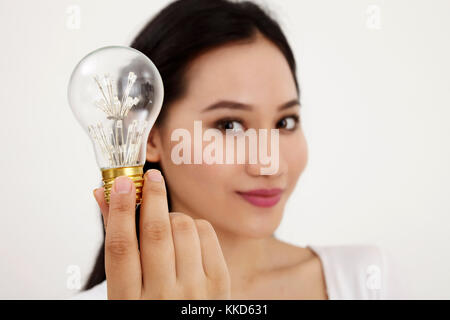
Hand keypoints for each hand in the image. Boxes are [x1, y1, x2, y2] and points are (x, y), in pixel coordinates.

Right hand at [93, 169, 230, 299]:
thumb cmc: (151, 304)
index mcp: (129, 301)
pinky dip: (194, 224)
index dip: (121, 210)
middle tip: (152, 177)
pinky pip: (206, 234)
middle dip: (153, 197)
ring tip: (166, 222)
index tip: (123, 183)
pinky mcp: (219, 283)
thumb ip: (117, 241)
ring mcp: (194, 291)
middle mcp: (162, 297)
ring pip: (183, 228)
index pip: (121, 247)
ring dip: (172, 215)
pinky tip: (186, 233)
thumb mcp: (125, 286)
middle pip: (155, 233)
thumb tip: (105, 195)